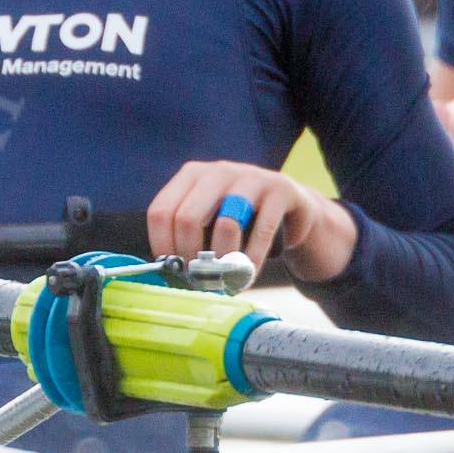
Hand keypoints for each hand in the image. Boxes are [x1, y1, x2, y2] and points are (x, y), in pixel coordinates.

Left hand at [147, 159, 357, 282]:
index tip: (172, 270)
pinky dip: (252, 260)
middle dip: (190, 256)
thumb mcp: (209, 215)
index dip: (163, 245)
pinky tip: (248, 276)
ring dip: (222, 261)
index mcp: (191, 174)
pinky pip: (262, 232)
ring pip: (226, 224)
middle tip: (197, 280)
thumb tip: (166, 270)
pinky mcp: (280, 191)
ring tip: (223, 281)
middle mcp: (217, 171)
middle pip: (188, 218)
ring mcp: (250, 177)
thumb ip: (187, 233)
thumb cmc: (240, 217)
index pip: (161, 211)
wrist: (292, 207)